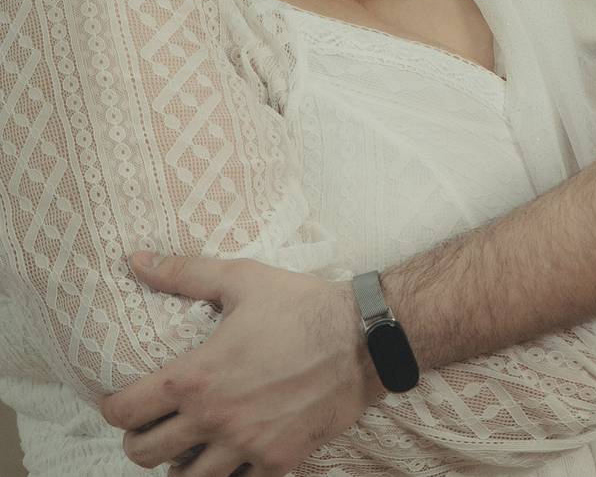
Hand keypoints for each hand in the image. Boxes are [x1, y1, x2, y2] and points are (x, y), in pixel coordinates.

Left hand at [100, 254, 373, 475]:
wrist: (362, 340)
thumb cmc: (301, 305)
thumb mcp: (242, 278)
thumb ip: (185, 272)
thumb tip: (135, 260)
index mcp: (197, 378)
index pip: (126, 412)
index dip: (113, 407)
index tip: (121, 400)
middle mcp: (215, 420)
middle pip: (145, 455)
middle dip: (139, 440)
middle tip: (151, 424)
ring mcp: (246, 447)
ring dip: (178, 466)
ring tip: (185, 447)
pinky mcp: (277, 462)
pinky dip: (225, 475)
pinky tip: (229, 455)